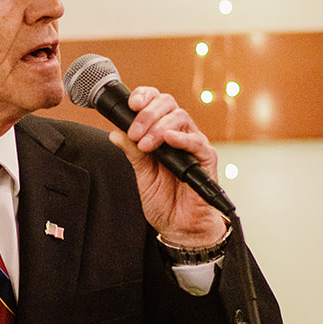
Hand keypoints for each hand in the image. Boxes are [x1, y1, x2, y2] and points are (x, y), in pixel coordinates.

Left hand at [106, 86, 228, 247]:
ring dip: (158, 127)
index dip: (144, 96)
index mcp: (163, 133)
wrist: (179, 226)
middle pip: (168, 105)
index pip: (157, 102)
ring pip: (180, 118)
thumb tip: (116, 133)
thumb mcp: (141, 174)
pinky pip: (197, 142)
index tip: (130, 104)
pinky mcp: (206, 160)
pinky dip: (182, 138)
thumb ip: (132, 152)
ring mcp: (193, 146)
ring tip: (145, 144)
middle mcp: (179, 135)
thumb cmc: (164, 201)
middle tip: (134, 133)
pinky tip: (168, 140)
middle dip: (147, 114)